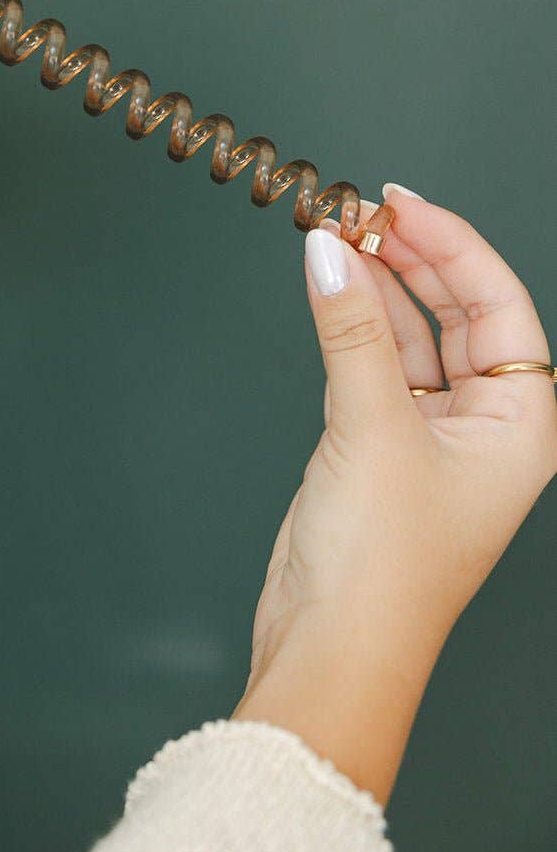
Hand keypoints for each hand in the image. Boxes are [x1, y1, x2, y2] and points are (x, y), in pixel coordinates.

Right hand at [233, 188, 555, 803]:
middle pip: (460, 316)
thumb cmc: (382, 569)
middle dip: (414, 259)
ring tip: (336, 238)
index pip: (500, 307)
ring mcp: (433, 440)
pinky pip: (376, 365)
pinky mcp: (381, 450)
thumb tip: (330, 250)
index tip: (400, 202)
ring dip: (377, 287)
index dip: (454, 245)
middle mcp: (487, 429)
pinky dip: (353, 326)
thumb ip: (351, 328)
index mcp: (520, 427)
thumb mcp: (373, 427)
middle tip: (361, 214)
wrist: (333, 649)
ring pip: (412, 337)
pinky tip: (330, 290)